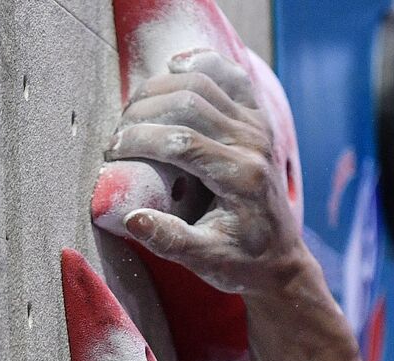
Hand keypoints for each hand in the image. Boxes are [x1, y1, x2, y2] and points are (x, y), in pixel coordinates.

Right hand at [104, 49, 307, 295]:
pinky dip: (200, 64)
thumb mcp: (206, 262)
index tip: (111, 151)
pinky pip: (229, 76)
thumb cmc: (242, 263)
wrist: (281, 260)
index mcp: (242, 178)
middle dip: (143, 112)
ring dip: (160, 88)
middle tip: (117, 134)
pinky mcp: (258, 120)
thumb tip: (131, 217)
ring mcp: (258, 127)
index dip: (140, 140)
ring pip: (204, 81)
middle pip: (189, 102)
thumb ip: (170, 241)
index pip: (182, 142)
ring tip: (132, 112)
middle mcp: (253, 144)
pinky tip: (173, 68)